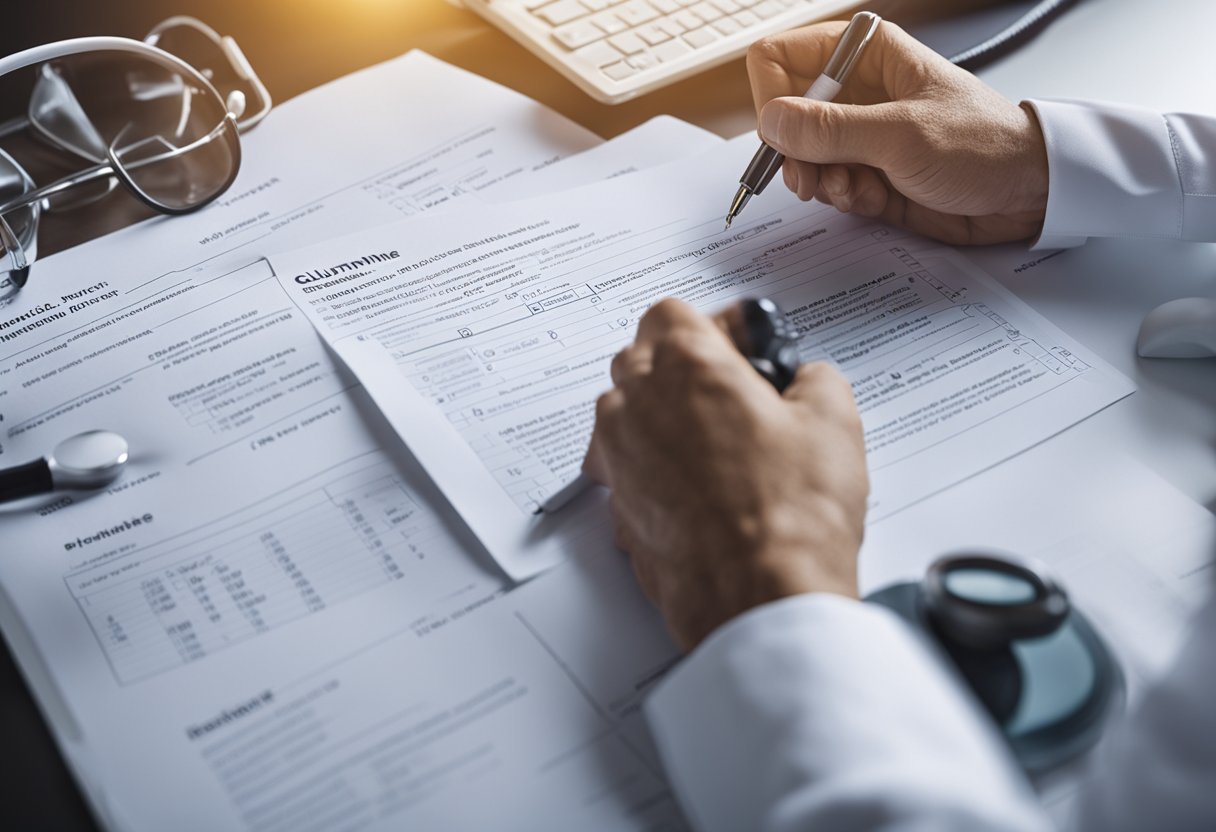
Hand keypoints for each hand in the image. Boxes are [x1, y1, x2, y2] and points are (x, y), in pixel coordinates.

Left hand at [583, 299, 868, 651]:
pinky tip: (700, 489)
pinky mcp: (618, 509)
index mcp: (685, 367)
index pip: (672, 312)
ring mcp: (619, 460)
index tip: (742, 347)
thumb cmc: (790, 517)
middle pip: (641, 358)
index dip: (712, 326)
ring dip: (660, 415)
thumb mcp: (834, 419)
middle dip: (681, 366)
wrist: (759, 598)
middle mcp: (636, 406)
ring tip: (717, 443)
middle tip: (734, 392)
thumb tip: (806, 380)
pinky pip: (626, 469)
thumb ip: (813, 377)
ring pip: (623, 412)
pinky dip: (653, 469)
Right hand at [748, 21, 1049, 245]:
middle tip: (812, 177)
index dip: (772, 98)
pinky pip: (828, 185)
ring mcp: (859, 134)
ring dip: (821, 180)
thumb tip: (772, 122)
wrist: (1026, 194)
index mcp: (863, 54)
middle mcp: (855, 90)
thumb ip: (830, 130)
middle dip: (794, 151)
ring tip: (855, 188)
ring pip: (802, 156)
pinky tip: (874, 197)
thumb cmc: (982, 145)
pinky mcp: (866, 172)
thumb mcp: (900, 136)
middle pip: (785, 115)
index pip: (781, 59)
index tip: (784, 136)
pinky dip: (844, 197)